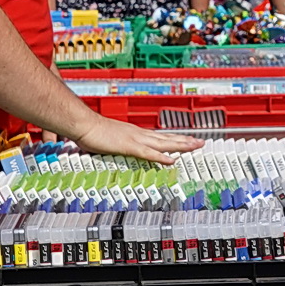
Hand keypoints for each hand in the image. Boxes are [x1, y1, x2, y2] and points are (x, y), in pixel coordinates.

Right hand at [70, 116, 202, 164]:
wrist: (84, 124)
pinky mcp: (129, 146)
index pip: (160, 137)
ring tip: (194, 147)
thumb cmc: (93, 131)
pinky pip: (148, 153)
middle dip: (185, 141)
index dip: (175, 139)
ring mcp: (135, 139)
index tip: (187, 141)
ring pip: (163, 144)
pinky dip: (161, 157)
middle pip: (167, 138)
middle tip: (200, 142)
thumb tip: (122, 149)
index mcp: (135, 133)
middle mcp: (139, 134)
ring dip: (180, 146)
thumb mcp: (110, 139)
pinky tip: (171, 160)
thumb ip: (119, 145)